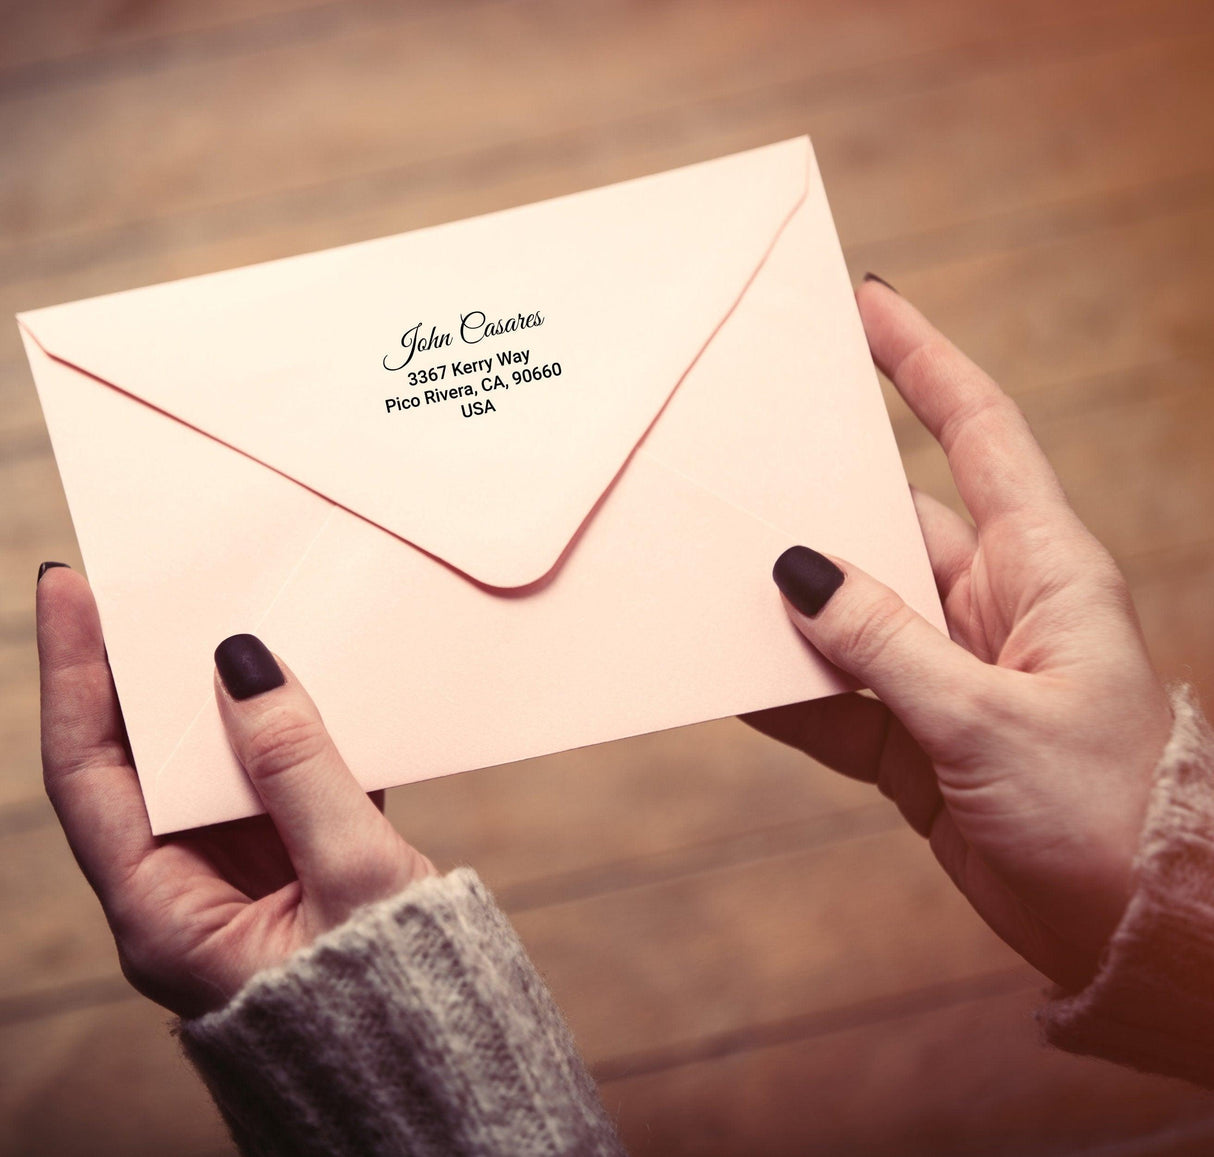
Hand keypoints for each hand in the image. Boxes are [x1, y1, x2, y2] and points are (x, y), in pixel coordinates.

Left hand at [36, 570, 433, 1018]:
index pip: (90, 773)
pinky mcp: (294, 861)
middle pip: (146, 756)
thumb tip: (243, 665)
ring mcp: (241, 873)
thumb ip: (298, 767)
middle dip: (150, 668)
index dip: (77, 676)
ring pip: (214, 760)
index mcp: (166, 915)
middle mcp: (187, 890)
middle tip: (160, 582)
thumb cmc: (394, 1001)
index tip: (74, 591)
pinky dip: (291, 725)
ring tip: (233, 610)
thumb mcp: (350, 876)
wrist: (445, 1069)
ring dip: (225, 691)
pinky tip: (308, 678)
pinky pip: (277, 774)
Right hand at [747, 279, 1173, 990]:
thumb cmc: (1105, 808)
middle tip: (736, 472)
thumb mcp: (989, 717)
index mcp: (1042, 569)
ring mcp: (948, 672)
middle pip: (888, 525)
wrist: (1126, 929)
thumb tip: (798, 570)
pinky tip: (733, 683)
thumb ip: (885, 643)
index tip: (868, 305)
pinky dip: (789, 694)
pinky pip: (836, 699)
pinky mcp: (917, 735)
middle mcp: (991, 606)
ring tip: (712, 586)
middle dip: (816, 504)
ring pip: (851, 617)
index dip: (925, 363)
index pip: (979, 434)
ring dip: (792, 614)